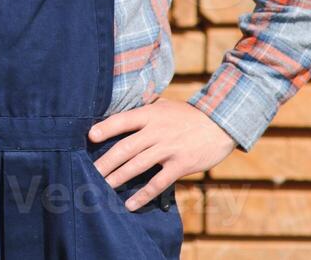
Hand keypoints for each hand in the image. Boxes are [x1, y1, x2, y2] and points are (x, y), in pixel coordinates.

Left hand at [88, 99, 236, 209]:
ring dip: (118, 177)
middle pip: (125, 147)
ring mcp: (168, 149)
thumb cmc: (188, 115)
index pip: (122, 120)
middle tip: (89, 172)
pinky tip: (130, 204)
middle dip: (105, 162)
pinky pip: (158, 183)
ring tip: (102, 186)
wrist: (221, 124)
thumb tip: (120, 119)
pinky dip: (143, 194)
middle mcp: (156, 131)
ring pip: (137, 165)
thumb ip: (144, 113)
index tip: (89, 137)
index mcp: (150, 115)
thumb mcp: (164, 106)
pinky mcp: (181, 165)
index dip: (105, 128)